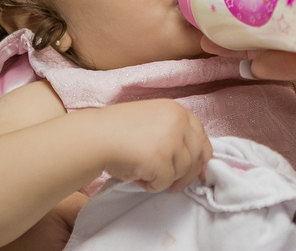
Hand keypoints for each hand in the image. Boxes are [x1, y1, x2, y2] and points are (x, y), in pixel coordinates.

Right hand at [90, 100, 211, 192]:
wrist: (94, 137)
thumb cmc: (116, 130)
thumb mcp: (152, 120)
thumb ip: (174, 133)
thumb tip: (195, 161)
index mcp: (176, 110)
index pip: (201, 136)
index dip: (201, 156)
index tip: (199, 171)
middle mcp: (178, 122)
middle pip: (196, 156)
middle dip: (187, 174)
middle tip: (174, 185)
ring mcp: (171, 140)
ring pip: (182, 171)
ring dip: (164, 178)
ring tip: (143, 172)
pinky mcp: (161, 160)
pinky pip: (165, 182)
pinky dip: (151, 185)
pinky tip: (137, 176)